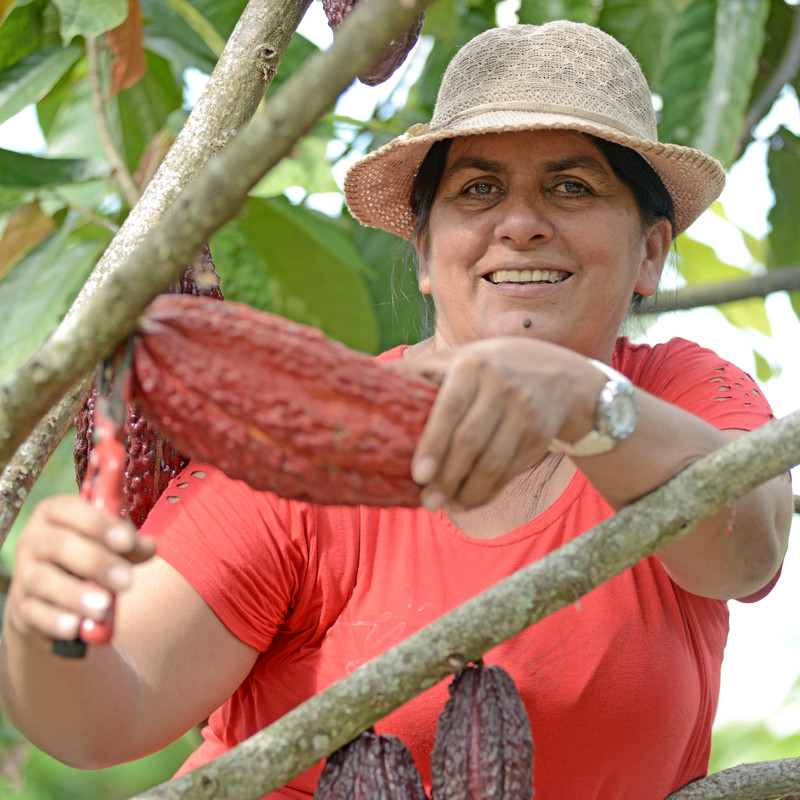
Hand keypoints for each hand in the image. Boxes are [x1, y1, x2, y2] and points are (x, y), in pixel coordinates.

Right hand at [5, 495, 155, 649]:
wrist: (54, 594)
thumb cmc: (89, 558)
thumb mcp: (111, 545)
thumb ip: (130, 544)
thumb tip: (149, 546)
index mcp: (55, 513)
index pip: (71, 510)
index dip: (100, 524)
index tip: (128, 542)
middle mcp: (33, 539)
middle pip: (58, 545)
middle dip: (96, 563)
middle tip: (127, 581)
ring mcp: (24, 573)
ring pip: (43, 580)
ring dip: (75, 594)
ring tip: (104, 606)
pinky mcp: (22, 605)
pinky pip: (34, 612)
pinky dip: (55, 620)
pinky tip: (76, 626)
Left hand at [396, 338, 598, 510]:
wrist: (560, 375)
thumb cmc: (492, 366)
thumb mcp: (460, 357)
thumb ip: (421, 369)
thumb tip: (368, 374)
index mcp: (473, 365)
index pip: (449, 409)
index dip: (432, 445)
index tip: (416, 475)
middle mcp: (502, 386)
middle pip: (470, 442)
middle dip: (446, 477)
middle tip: (426, 501)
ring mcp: (525, 412)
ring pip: (493, 463)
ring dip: (467, 491)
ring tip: (446, 505)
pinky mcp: (540, 435)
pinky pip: (510, 471)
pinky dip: (488, 491)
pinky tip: (469, 500)